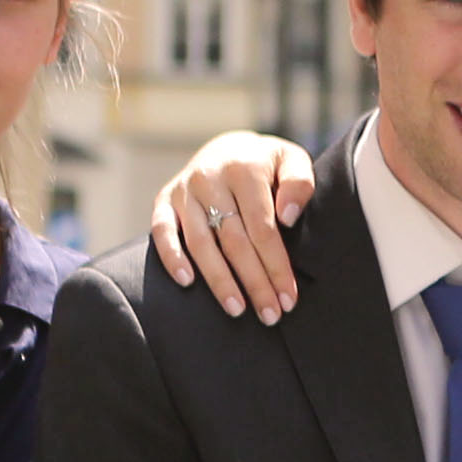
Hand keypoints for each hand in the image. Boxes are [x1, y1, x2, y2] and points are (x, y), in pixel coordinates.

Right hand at [149, 135, 321, 318]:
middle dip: (254, 282)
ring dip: (219, 280)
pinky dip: (172, 257)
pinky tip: (187, 282)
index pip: (263, 228)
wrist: (228, 147)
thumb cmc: (267, 163)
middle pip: (234, 241)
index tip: (289, 298)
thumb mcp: (291, 160)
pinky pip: (162, 231)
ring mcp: (184, 190)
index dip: (276, 266)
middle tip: (270, 315)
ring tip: (237, 309)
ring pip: (201, 243)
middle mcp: (209, 178)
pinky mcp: (163, 200)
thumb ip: (299, 183)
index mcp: (244, 169)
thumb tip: (288, 217)